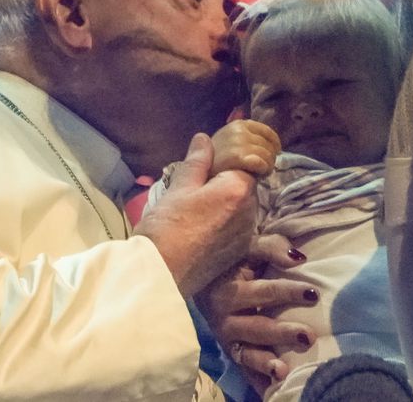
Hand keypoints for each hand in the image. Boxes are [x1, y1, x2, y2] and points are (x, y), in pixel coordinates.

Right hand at [134, 133, 256, 296]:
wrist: (162, 273)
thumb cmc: (167, 226)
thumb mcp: (179, 187)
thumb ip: (197, 161)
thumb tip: (204, 139)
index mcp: (238, 189)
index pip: (245, 160)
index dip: (227, 156)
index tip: (208, 160)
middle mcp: (250, 211)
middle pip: (245, 183)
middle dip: (227, 178)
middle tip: (197, 181)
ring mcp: (246, 233)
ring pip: (241, 205)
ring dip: (226, 199)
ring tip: (196, 204)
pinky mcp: (238, 252)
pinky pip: (237, 225)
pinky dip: (224, 219)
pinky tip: (201, 223)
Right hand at [196, 234, 318, 394]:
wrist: (202, 280)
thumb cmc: (232, 261)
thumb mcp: (248, 247)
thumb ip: (271, 247)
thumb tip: (298, 258)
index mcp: (228, 287)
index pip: (263, 291)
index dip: (287, 292)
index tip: (313, 294)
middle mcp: (223, 316)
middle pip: (256, 326)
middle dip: (282, 333)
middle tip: (309, 336)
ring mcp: (226, 337)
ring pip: (246, 353)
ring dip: (264, 363)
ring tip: (283, 371)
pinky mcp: (230, 352)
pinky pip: (244, 369)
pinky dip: (257, 380)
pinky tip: (271, 390)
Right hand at [210, 119, 280, 176]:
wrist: (200, 177)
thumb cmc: (214, 164)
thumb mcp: (225, 142)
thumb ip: (238, 132)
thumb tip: (241, 112)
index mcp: (238, 125)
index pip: (267, 131)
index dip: (274, 144)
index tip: (276, 153)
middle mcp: (237, 130)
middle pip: (268, 145)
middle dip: (270, 158)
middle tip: (263, 169)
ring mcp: (236, 143)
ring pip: (266, 154)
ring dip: (268, 166)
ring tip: (261, 174)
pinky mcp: (236, 157)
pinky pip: (260, 162)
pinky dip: (263, 170)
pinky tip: (258, 176)